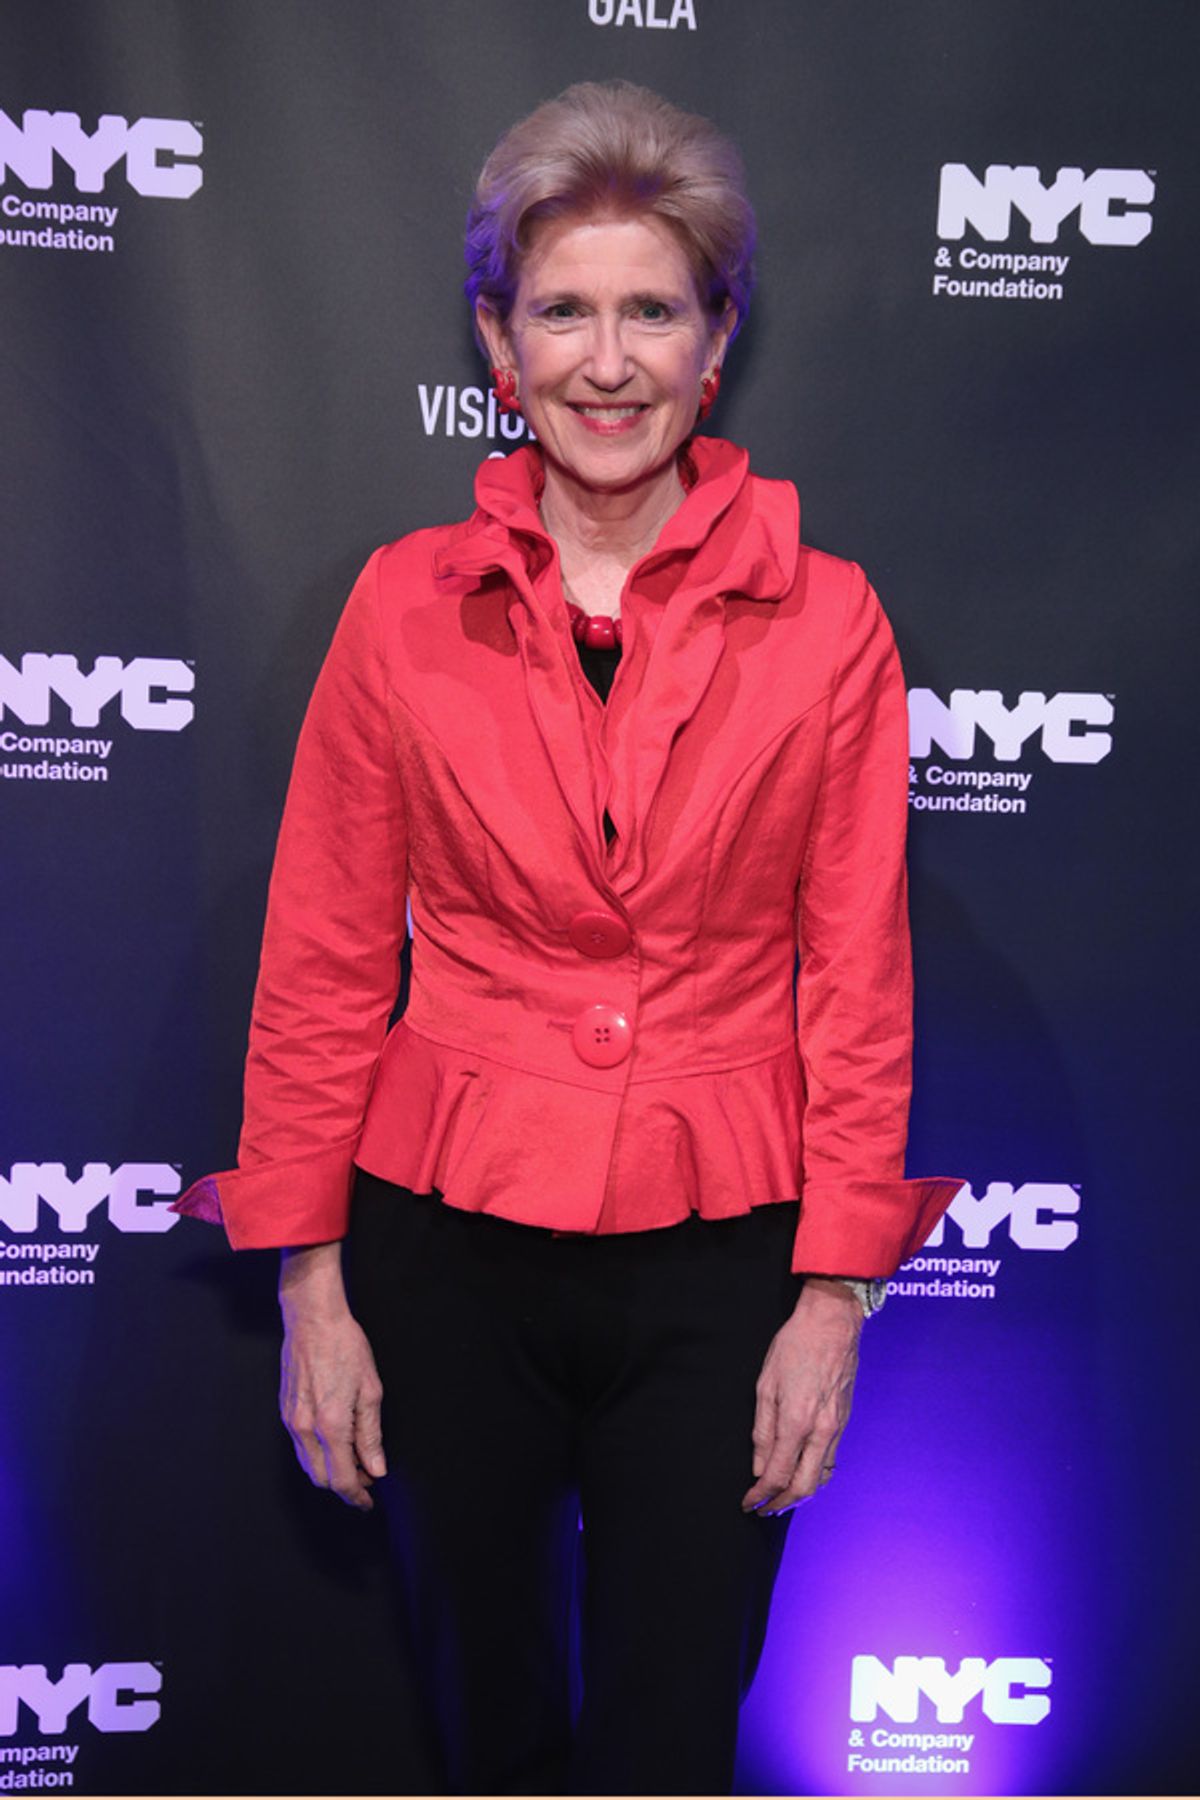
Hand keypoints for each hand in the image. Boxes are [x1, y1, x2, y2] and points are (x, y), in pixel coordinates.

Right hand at [278, 1243, 385, 1510]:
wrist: (313, 1320)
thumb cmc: (345, 1347)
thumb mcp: (370, 1390)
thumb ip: (371, 1434)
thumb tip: (375, 1467)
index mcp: (331, 1425)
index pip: (342, 1478)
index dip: (356, 1495)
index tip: (368, 1501)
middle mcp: (306, 1428)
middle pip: (321, 1479)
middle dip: (344, 1485)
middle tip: (367, 1477)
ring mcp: (291, 1421)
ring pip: (308, 1465)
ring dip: (329, 1471)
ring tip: (355, 1460)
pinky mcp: (285, 1411)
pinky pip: (299, 1447)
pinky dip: (317, 1455)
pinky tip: (335, 1442)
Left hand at [742, 1277, 861, 1514]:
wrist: (833, 1324)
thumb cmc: (794, 1347)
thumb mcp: (766, 1385)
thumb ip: (763, 1430)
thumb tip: (759, 1465)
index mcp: (797, 1421)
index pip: (777, 1475)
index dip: (760, 1495)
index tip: (748, 1503)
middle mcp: (821, 1431)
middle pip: (803, 1487)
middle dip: (781, 1504)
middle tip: (763, 1508)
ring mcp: (837, 1428)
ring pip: (820, 1477)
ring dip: (799, 1494)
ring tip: (779, 1497)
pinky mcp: (844, 1422)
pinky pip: (830, 1460)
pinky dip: (814, 1476)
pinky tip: (801, 1474)